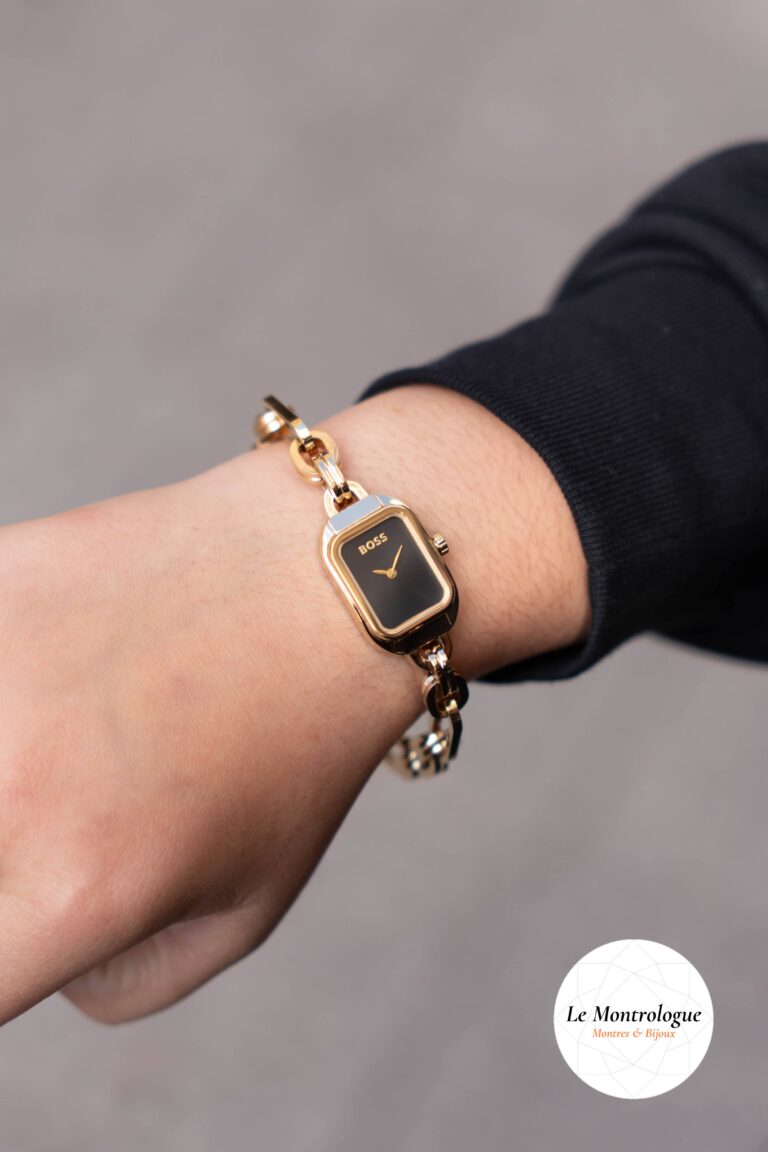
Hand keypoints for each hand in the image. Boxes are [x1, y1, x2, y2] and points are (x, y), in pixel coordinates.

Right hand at [0, 385, 588, 1023]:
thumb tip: (37, 955)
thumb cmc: (299, 750)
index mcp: (78, 889)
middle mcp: (9, 788)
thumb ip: (122, 981)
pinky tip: (60, 672)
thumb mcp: (244, 909)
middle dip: (17, 858)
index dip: (10, 959)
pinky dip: (9, 684)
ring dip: (14, 759)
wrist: (324, 577)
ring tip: (78, 735)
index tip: (39, 917)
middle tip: (83, 807)